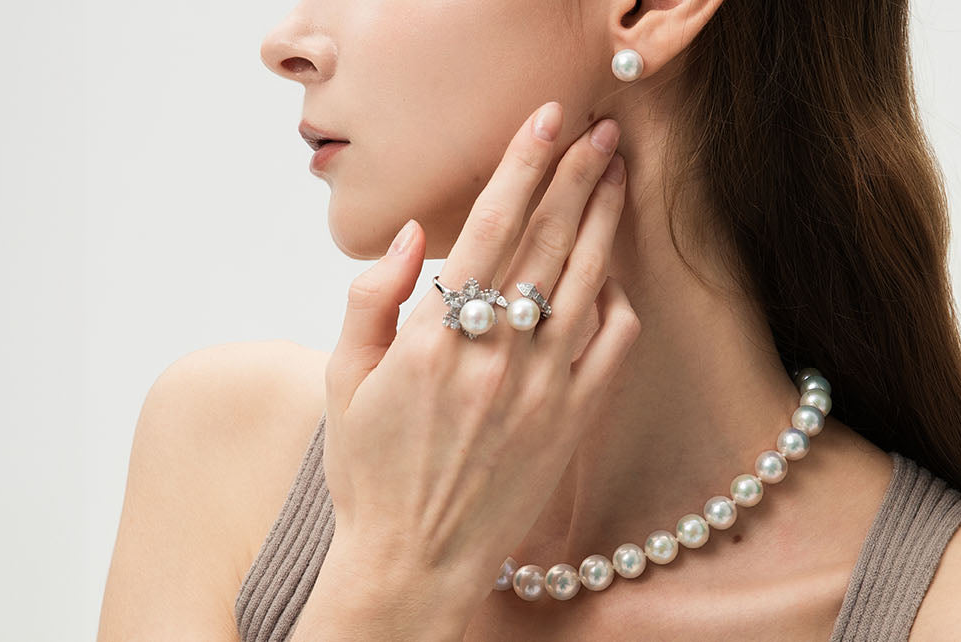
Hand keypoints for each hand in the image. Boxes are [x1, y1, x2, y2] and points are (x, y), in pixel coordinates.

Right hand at [321, 101, 637, 598]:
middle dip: (578, 176)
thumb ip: (371, 299)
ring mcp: (542, 389)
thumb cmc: (370, 472)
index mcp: (433, 339)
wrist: (414, 563)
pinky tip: (613, 273)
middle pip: (550, 241)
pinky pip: (612, 345)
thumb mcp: (343, 380)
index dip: (522, 164)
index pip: (490, 227)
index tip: (546, 120)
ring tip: (617, 174)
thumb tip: (414, 235)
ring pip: (588, 282)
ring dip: (605, 220)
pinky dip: (617, 301)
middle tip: (600, 131)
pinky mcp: (574, 423)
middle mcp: (495, 356)